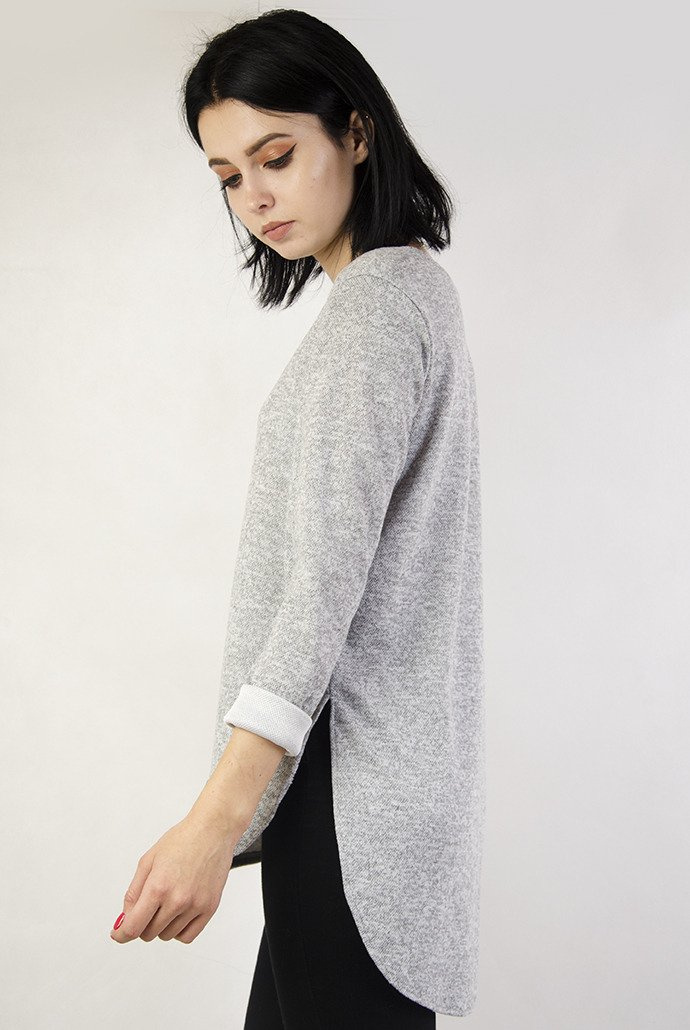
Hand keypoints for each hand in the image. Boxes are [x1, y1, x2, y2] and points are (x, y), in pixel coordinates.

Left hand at [109, 811, 238, 944]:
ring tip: (167, 901)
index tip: (118, 934)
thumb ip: (133, 893)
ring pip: (167, 935)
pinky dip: (178, 930)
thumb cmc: (181, 841)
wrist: (213, 830)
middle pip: (149, 933)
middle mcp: (177, 900)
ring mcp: (195, 906)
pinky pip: (187, 936)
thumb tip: (125, 919)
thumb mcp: (148, 861)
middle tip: (148, 905)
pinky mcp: (210, 908)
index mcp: (158, 887)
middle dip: (142, 923)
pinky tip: (178, 913)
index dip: (121, 934)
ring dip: (161, 925)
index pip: (133, 927)